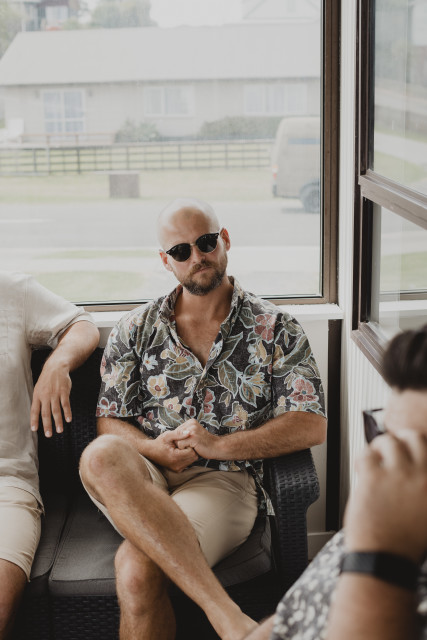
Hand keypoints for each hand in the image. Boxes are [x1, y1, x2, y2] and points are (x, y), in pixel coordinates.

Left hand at [30, 359, 71, 437]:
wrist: (56, 368)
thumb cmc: (47, 380)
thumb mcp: (38, 388)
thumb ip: (39, 401)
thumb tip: (38, 414)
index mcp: (37, 396)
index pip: (34, 410)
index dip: (34, 420)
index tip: (34, 430)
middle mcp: (45, 396)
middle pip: (46, 413)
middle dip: (47, 425)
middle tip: (49, 434)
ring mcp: (55, 394)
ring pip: (56, 410)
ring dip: (58, 421)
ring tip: (60, 430)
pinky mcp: (64, 392)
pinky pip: (65, 404)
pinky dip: (67, 412)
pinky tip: (68, 419)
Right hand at [144, 430, 197, 472]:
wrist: (150, 451)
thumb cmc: (159, 442)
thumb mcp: (167, 435)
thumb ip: (178, 434)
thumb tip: (189, 432)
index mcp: (174, 457)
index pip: (192, 452)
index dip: (190, 445)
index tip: (185, 441)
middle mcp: (176, 465)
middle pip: (193, 457)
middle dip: (192, 450)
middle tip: (185, 444)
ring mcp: (177, 469)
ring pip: (192, 461)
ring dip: (190, 454)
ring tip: (182, 448)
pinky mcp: (177, 470)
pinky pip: (188, 464)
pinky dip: (187, 458)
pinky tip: (181, 453)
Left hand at [172, 419, 221, 459]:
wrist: (217, 447)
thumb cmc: (204, 443)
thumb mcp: (194, 434)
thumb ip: (184, 433)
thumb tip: (171, 437)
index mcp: (191, 422)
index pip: (176, 431)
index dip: (180, 440)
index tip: (189, 442)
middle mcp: (191, 424)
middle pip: (175, 436)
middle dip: (181, 443)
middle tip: (192, 445)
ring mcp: (192, 430)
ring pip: (177, 441)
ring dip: (183, 447)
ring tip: (193, 446)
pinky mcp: (192, 437)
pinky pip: (180, 445)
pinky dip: (186, 449)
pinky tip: (194, 448)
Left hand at [344, 429, 426, 562]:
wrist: (386, 559)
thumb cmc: (406, 542)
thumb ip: (423, 489)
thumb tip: (418, 475)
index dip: (421, 447)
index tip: (414, 449)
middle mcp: (421, 476)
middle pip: (415, 438)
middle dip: (404, 439)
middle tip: (396, 446)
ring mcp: (398, 475)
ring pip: (389, 441)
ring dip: (381, 446)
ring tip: (377, 457)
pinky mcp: (373, 478)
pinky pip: (366, 454)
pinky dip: (363, 457)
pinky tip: (362, 467)